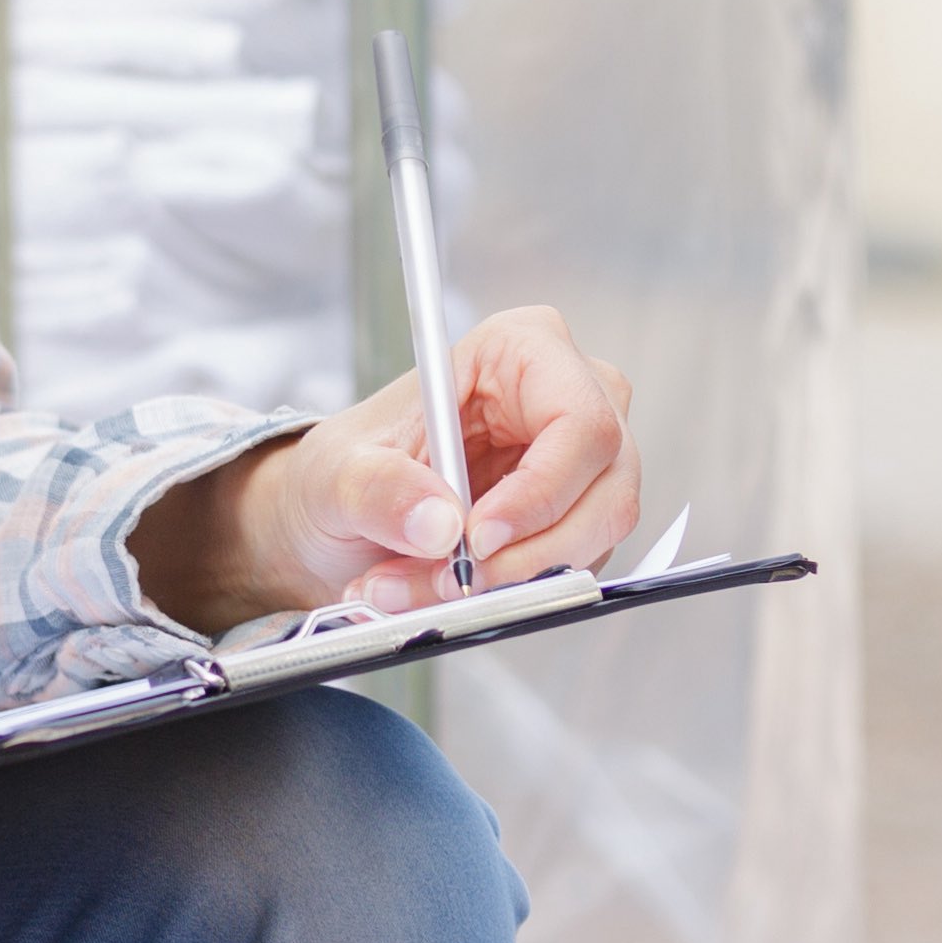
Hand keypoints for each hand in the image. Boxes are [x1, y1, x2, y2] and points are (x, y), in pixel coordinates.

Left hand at [129, 302, 642, 628]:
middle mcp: (570, 399)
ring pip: (588, 542)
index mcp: (524, 349)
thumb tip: (440, 523)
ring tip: (418, 587)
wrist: (342, 514)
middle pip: (601, 493)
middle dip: (519, 556)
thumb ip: (382, 490)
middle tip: (448, 582)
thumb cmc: (350, 466)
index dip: (540, 489)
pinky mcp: (574, 521)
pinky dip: (502, 594)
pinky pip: (564, 571)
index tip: (478, 537)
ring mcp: (582, 465)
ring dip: (503, 583)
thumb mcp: (340, 471)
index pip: (579, 422)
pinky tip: (438, 589)